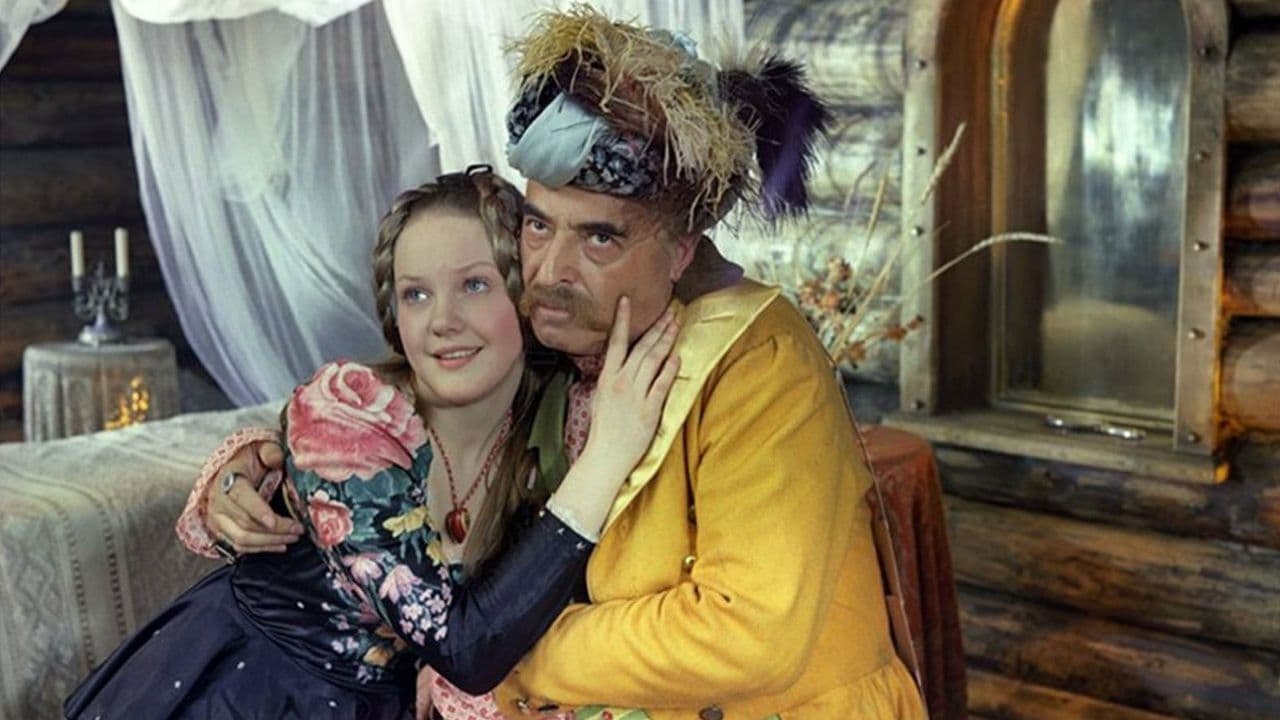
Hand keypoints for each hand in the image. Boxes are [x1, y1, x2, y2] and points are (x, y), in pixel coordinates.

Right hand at [207, 440, 302, 552]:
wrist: (232, 470)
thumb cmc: (249, 460)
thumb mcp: (260, 448)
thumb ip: (270, 452)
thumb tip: (277, 460)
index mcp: (228, 479)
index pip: (241, 498)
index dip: (258, 511)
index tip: (274, 520)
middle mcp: (218, 502)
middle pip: (245, 523)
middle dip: (275, 530)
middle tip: (297, 529)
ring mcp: (217, 519)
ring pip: (242, 539)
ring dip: (270, 542)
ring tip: (292, 537)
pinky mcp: (221, 531)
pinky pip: (238, 546)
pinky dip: (260, 549)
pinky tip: (278, 545)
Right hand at [583, 297, 679, 476]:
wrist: (605, 456)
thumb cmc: (603, 431)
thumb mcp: (599, 398)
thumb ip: (611, 379)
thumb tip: (618, 362)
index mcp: (606, 378)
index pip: (615, 343)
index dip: (622, 320)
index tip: (627, 301)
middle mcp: (621, 383)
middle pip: (641, 348)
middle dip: (657, 327)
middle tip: (670, 311)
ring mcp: (635, 396)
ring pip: (653, 360)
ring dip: (666, 341)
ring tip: (676, 325)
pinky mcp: (650, 410)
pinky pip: (662, 384)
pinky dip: (670, 368)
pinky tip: (677, 356)